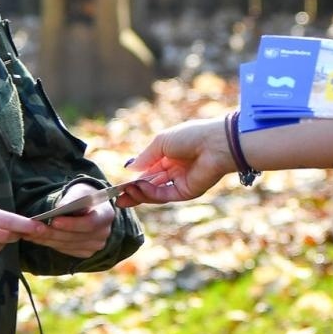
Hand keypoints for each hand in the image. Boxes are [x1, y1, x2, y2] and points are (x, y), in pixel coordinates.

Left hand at [26, 197, 115, 257]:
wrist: (88, 206)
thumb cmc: (83, 196)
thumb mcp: (79, 191)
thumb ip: (71, 199)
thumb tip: (59, 209)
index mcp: (106, 216)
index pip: (90, 224)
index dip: (72, 224)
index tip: (54, 220)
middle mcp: (103, 234)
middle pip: (75, 237)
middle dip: (52, 233)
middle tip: (34, 229)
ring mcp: (95, 246)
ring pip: (67, 246)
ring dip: (46, 240)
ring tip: (29, 233)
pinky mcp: (85, 252)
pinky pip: (65, 250)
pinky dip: (49, 244)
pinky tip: (36, 238)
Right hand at [119, 116, 235, 203]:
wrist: (215, 144)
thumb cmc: (190, 136)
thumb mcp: (161, 142)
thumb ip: (145, 157)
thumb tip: (130, 168)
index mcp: (170, 154)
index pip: (148, 170)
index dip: (134, 177)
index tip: (119, 184)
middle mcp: (174, 170)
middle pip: (150, 184)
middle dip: (133, 191)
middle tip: (117, 198)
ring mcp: (180, 182)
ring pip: (155, 192)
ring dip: (139, 193)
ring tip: (125, 193)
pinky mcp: (186, 192)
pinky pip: (164, 195)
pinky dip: (150, 193)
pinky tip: (139, 188)